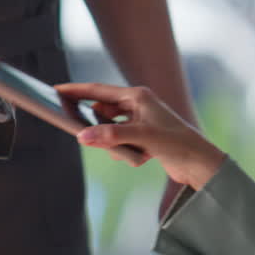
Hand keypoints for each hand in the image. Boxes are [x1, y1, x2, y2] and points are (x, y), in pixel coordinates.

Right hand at [55, 82, 225, 189]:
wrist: (198, 164)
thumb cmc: (176, 144)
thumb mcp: (141, 138)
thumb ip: (110, 135)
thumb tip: (83, 136)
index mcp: (137, 95)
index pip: (98, 90)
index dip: (76, 90)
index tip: (56, 90)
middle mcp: (137, 105)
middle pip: (102, 113)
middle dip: (100, 129)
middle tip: (90, 138)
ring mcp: (139, 121)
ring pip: (110, 131)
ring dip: (116, 145)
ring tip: (136, 153)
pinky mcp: (141, 137)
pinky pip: (120, 143)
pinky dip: (126, 153)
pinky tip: (143, 157)